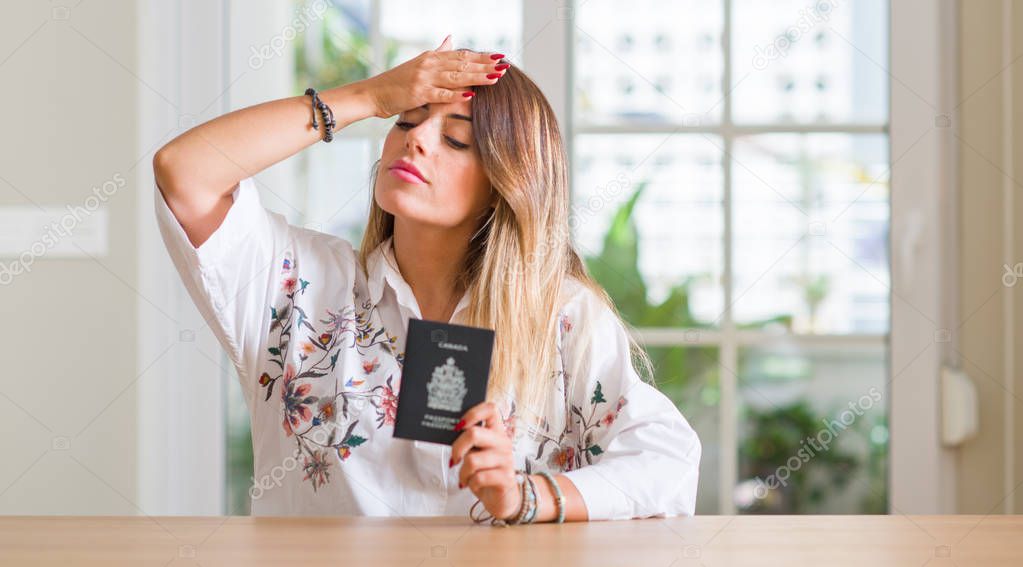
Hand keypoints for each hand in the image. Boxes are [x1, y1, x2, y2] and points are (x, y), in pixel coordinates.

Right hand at [360, 34, 506, 118]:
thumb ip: (438, 52)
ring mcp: (424, 78)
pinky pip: (441, 94)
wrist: (373, 93)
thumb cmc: (396, 82)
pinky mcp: (418, 93)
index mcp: (432, 57)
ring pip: (456, 76)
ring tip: (495, 78)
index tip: (499, 57)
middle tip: (505, 66)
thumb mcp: (418, 63)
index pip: (461, 55)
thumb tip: (451, 38)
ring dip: (477, 77)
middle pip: (463, 64)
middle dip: (485, 65)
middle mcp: (430, 64)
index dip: (481, 56)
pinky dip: (456, 95)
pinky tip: (471, 95)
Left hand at [449, 400, 520, 520]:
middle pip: (474, 433)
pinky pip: (479, 478)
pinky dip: (470, 483)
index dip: (472, 413)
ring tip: (465, 477)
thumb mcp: (477, 453)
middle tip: (455, 458)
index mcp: (497, 432)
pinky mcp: (506, 478)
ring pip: (472, 460)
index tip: (459, 426)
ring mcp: (506, 460)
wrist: (503, 499)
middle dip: (457, 448)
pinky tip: (473, 485)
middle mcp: (503, 442)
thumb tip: (452, 432)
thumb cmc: (486, 473)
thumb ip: (469, 442)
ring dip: (463, 472)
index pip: (490, 409)